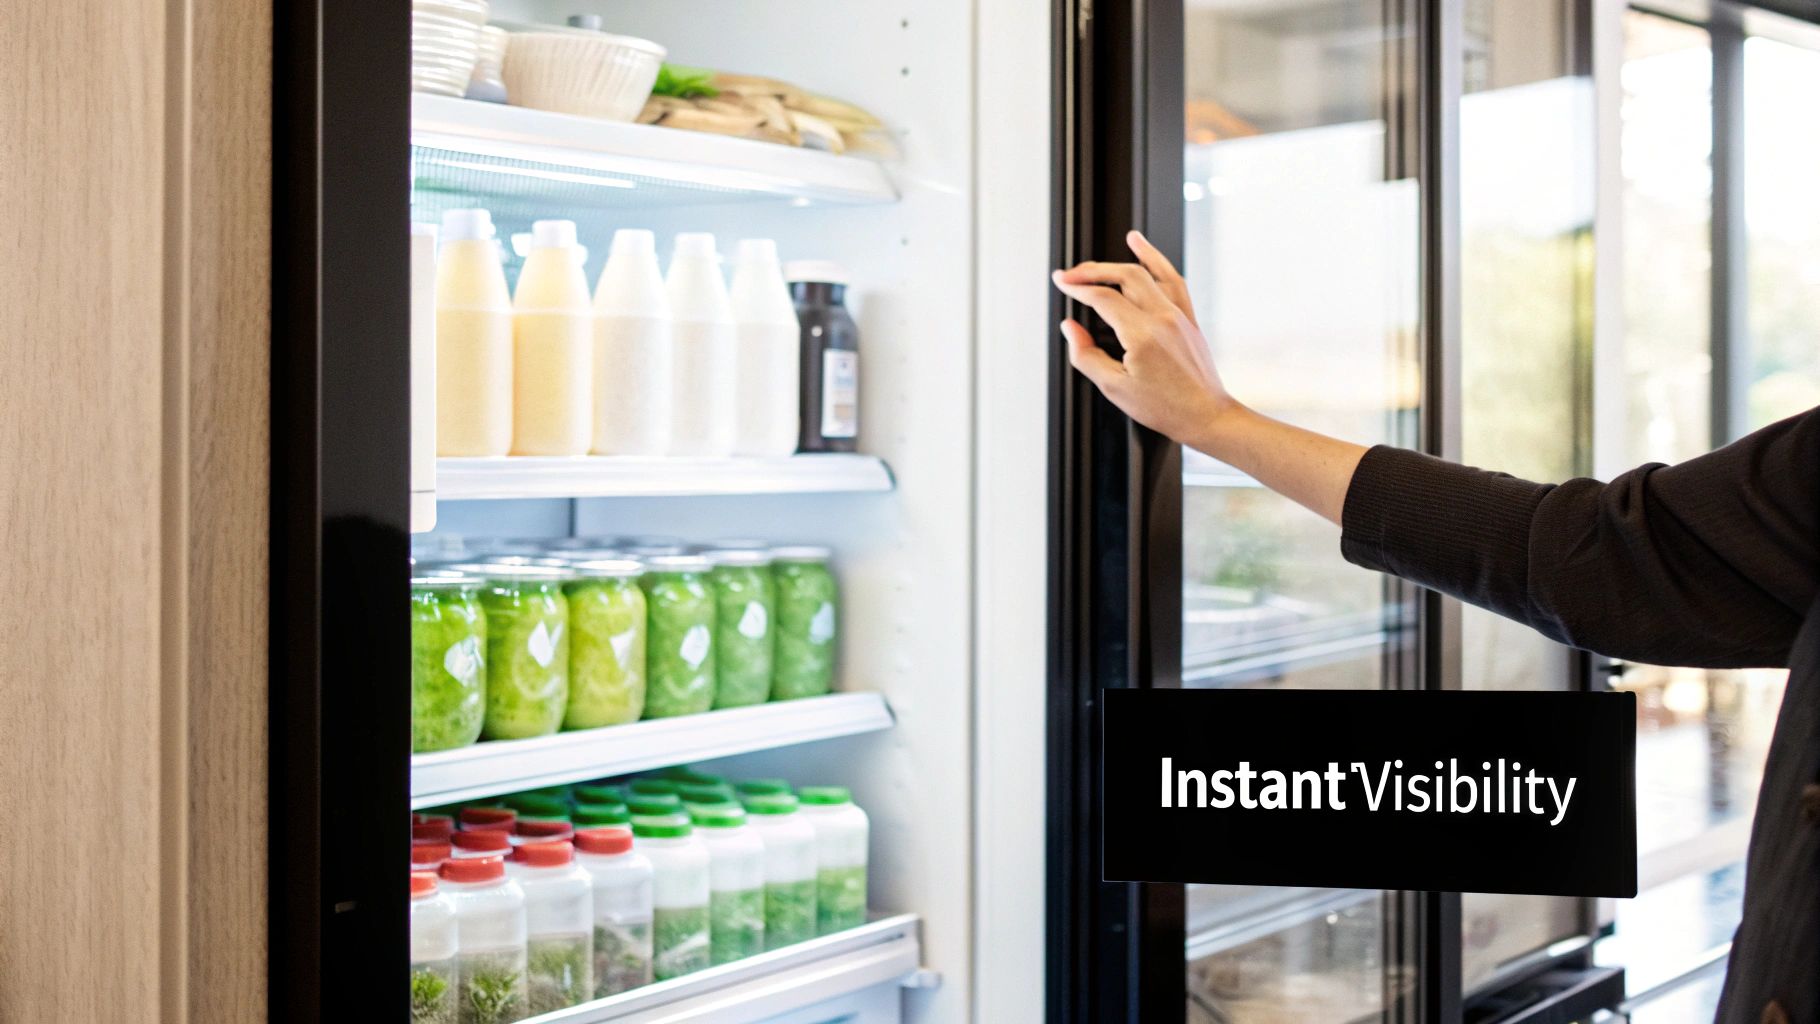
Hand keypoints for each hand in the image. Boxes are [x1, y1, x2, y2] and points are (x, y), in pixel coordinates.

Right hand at [1051, 231, 1235, 449]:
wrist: (1205, 415)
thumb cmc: (1164, 407)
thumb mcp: (1114, 387)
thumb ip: (1086, 354)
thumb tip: (1070, 328)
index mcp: (1142, 334)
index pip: (1102, 298)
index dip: (1077, 288)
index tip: (1061, 283)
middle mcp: (1162, 318)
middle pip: (1125, 276)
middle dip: (1094, 270)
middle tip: (1072, 274)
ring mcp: (1179, 316)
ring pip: (1152, 272)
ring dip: (1133, 255)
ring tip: (1125, 239)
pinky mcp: (1189, 319)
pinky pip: (1174, 281)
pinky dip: (1160, 262)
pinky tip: (1149, 253)